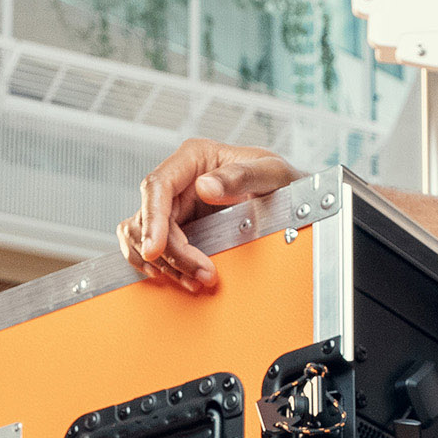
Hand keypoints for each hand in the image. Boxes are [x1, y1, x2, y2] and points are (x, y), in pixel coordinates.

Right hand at [119, 139, 297, 292]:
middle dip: (171, 253)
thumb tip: (205, 187)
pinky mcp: (176, 227)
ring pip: (142, 236)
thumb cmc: (282, 180)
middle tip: (202, 274)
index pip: (157, 186)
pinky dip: (156, 265)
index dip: (152, 219)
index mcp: (194, 157)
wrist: (294, 201)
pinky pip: (150, 246)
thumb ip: (241, 176)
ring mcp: (175, 204)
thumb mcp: (271, 173)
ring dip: (163, 264)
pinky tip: (176, 277)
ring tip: (195, 280)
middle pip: (149, 218)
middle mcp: (179, 179)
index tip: (156, 248)